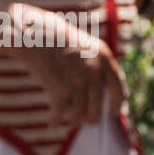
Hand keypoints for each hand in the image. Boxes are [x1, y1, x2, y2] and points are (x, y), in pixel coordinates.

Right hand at [8, 3, 126, 127]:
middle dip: (94, 116)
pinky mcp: (61, 90)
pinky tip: (52, 121)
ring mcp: (80, 81)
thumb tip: (94, 92)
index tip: (115, 112)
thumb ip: (93, 66)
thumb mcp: (83, 47)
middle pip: (98, 104)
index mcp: (104, 56)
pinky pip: (60, 114)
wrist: (35, 32)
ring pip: (78, 112)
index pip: (117, 83)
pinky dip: (55, 120)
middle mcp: (96, 70)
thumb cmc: (55, 39)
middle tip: (90, 121)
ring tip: (66, 122)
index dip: (118, 100)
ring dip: (72, 120)